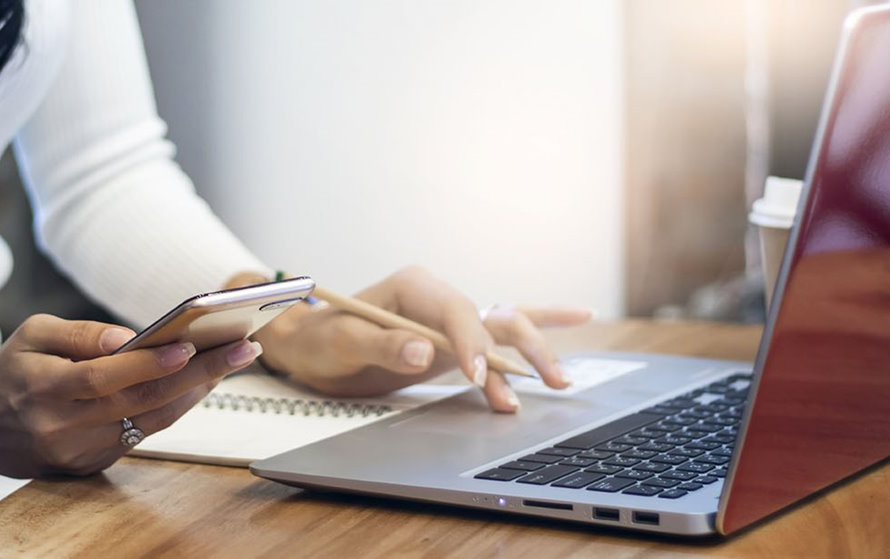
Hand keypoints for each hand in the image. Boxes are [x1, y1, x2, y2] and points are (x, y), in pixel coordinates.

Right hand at [0, 314, 261, 477]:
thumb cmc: (11, 369)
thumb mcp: (31, 333)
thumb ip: (79, 333)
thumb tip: (127, 337)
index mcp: (43, 388)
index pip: (104, 377)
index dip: (149, 364)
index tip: (191, 346)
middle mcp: (62, 427)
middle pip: (140, 401)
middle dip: (198, 374)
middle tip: (242, 348)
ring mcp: (78, 453)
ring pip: (149, 423)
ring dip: (196, 392)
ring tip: (232, 361)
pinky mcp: (90, 467)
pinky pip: (141, 435)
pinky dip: (173, 408)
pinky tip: (200, 383)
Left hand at [249, 267, 592, 412]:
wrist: (311, 346)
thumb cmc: (321, 340)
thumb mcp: (341, 343)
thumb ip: (380, 345)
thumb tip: (421, 350)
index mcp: (413, 286)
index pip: (456, 312)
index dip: (472, 344)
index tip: (478, 378)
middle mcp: (438, 296)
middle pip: (491, 316)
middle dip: (523, 347)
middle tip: (542, 381)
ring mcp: (450, 318)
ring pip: (504, 327)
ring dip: (533, 353)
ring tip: (558, 383)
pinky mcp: (455, 340)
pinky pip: (500, 332)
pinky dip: (537, 328)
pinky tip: (578, 317)